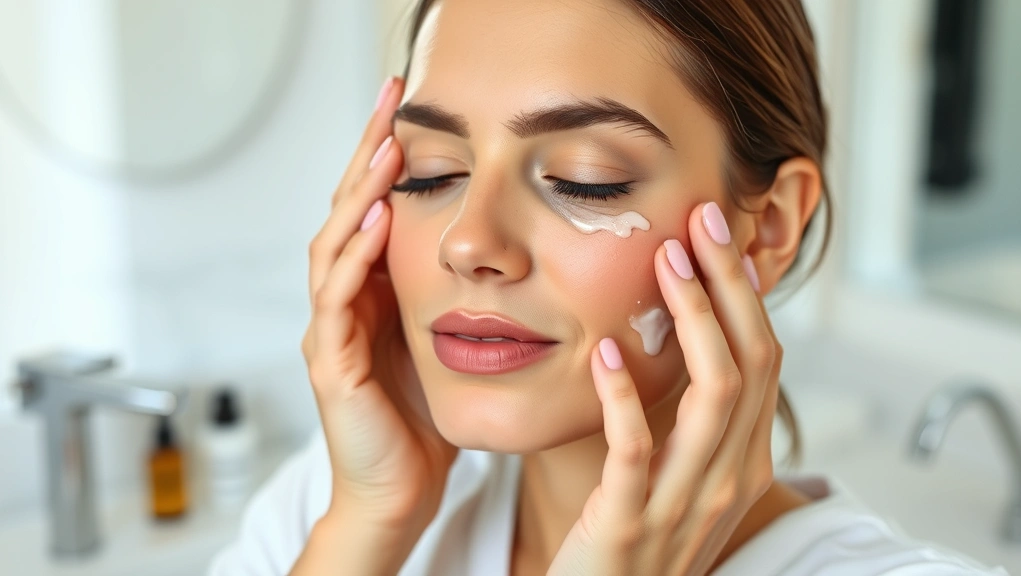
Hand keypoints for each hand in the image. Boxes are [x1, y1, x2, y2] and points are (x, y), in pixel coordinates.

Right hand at [300, 76, 457, 532]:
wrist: (399, 491)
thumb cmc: (421, 421)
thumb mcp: (440, 342)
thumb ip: (446, 294)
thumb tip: (492, 251)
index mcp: (371, 294)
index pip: (372, 210)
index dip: (385, 160)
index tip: (408, 110)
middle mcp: (343, 303)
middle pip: (346, 213)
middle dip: (368, 156)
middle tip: (389, 102)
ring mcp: (331, 331)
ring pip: (333, 247)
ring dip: (360, 197)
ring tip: (388, 152)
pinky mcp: (333, 364)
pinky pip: (337, 302)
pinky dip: (354, 261)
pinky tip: (377, 226)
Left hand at [547, 201, 780, 575]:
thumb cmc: (638, 536)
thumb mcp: (683, 472)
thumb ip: (695, 416)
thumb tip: (694, 333)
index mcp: (744, 462)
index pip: (765, 360)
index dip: (746, 294)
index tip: (719, 235)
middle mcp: (728, 480)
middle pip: (751, 362)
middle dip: (729, 284)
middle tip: (701, 220)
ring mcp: (683, 504)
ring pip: (713, 395)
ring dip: (693, 319)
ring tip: (665, 262)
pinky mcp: (628, 525)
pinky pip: (636, 450)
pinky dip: (622, 395)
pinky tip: (603, 352)